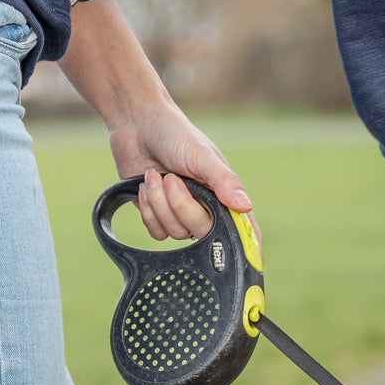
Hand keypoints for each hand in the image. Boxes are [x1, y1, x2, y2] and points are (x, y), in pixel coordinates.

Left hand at [107, 102, 257, 243]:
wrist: (137, 126)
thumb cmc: (175, 134)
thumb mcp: (201, 154)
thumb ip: (223, 181)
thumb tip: (245, 206)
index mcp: (225, 193)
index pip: (244, 229)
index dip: (247, 247)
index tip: (245, 258)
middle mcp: (206, 207)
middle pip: (203, 232)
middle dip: (182, 207)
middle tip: (171, 179)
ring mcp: (181, 213)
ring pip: (175, 233)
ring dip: (160, 203)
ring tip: (155, 175)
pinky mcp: (158, 216)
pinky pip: (156, 232)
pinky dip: (148, 210)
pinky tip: (145, 186)